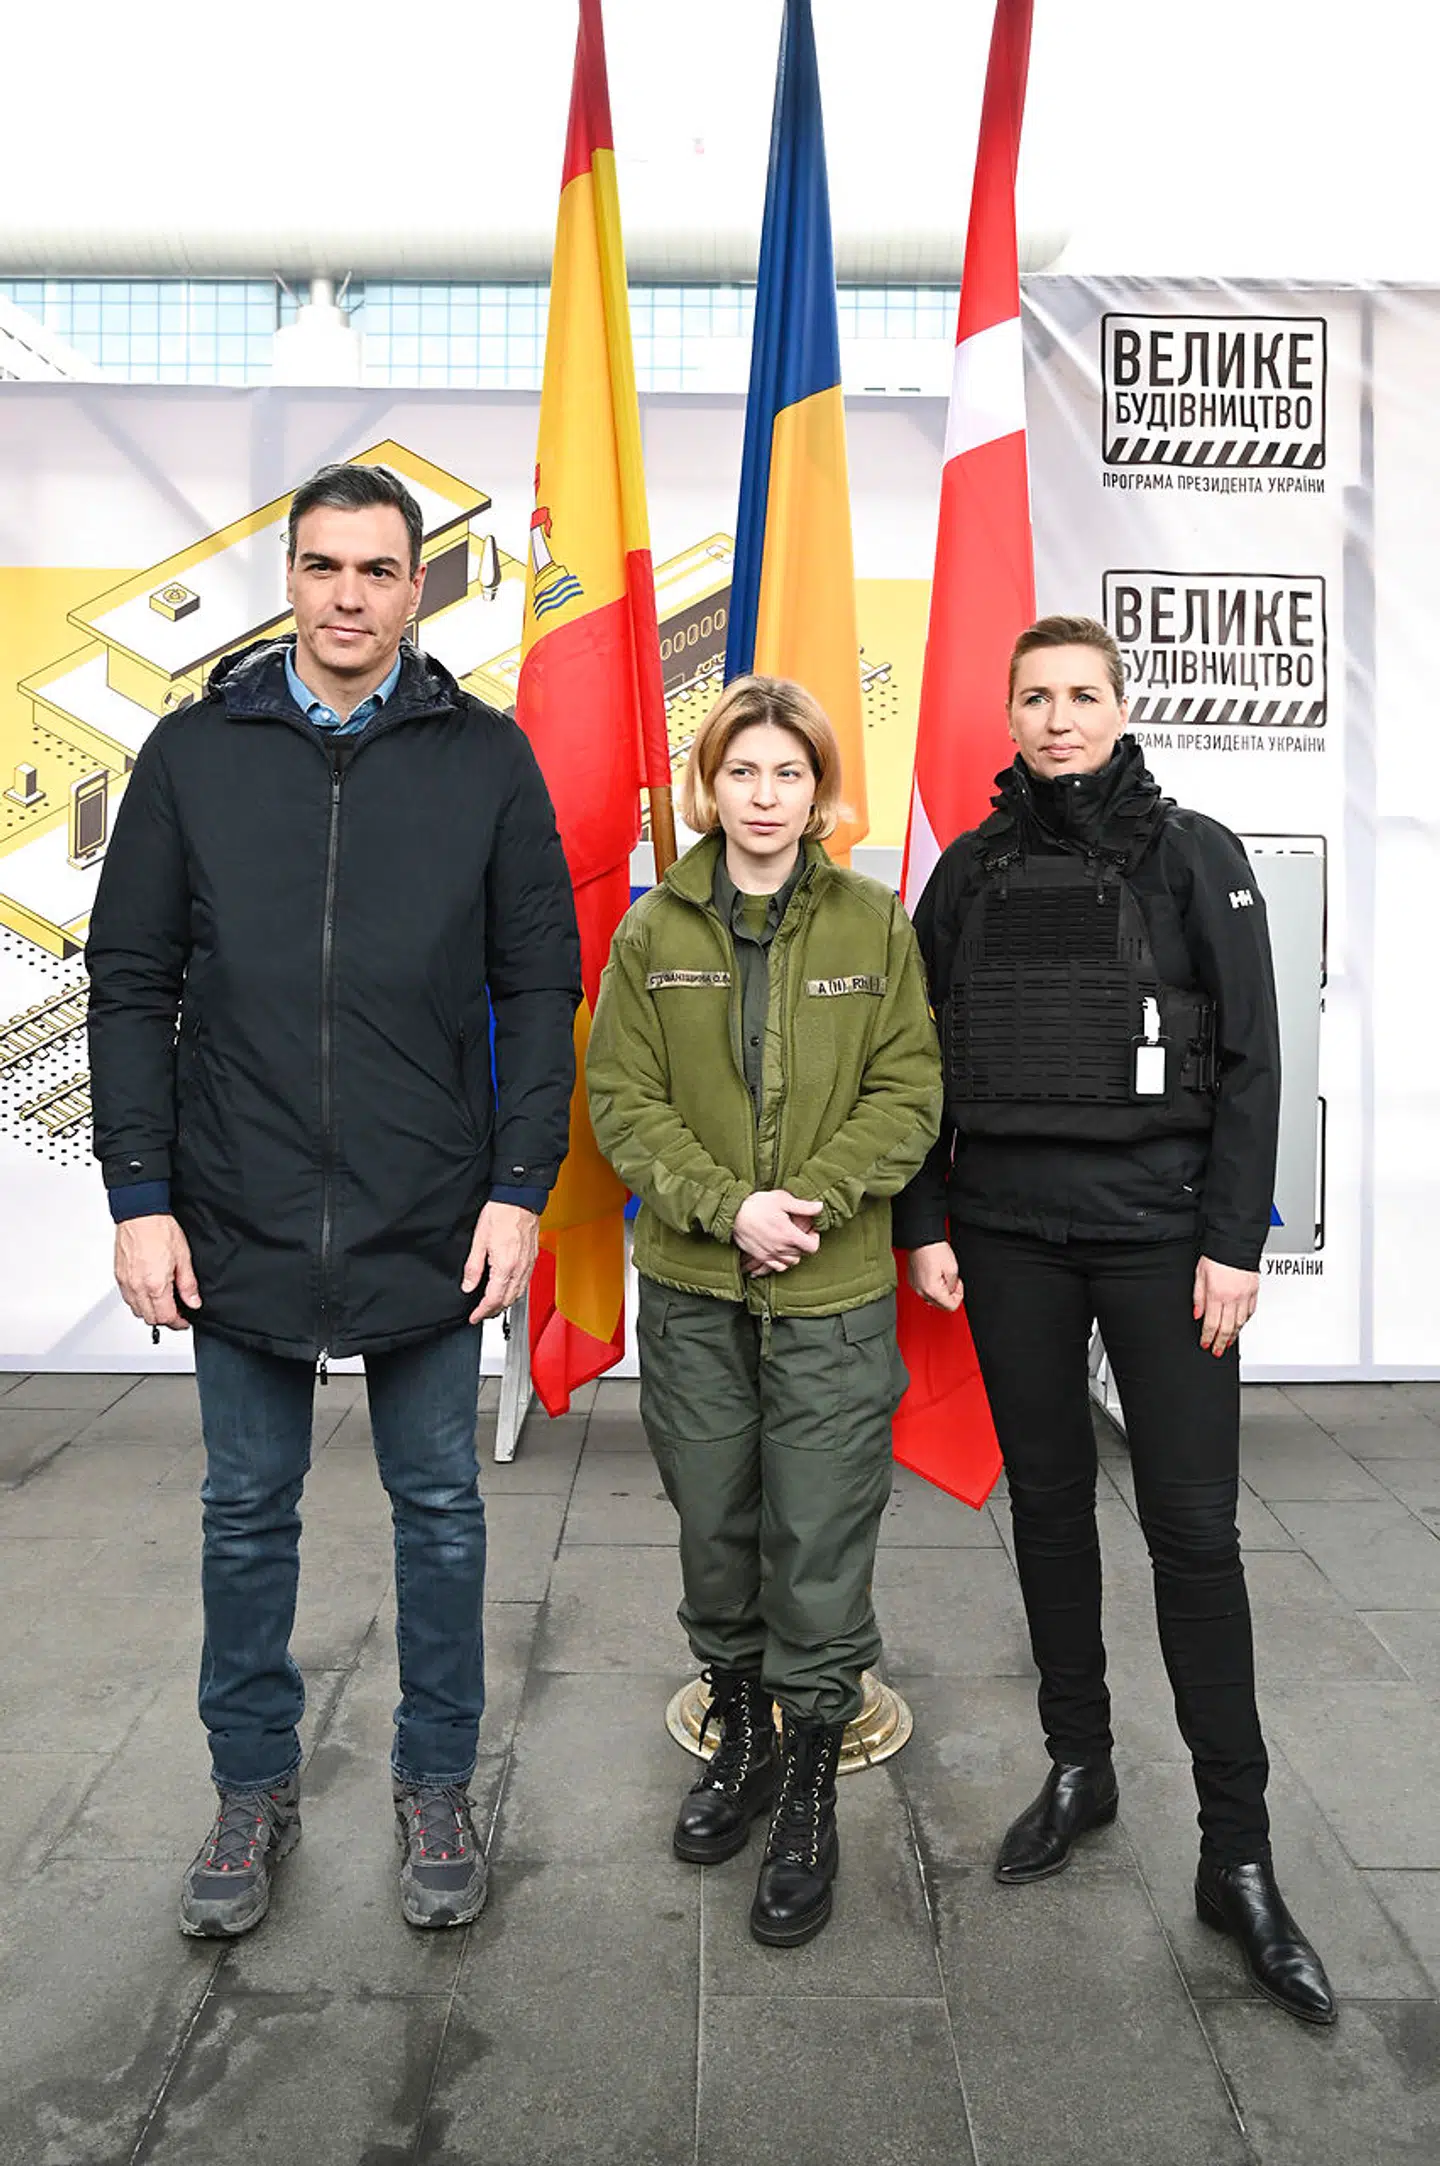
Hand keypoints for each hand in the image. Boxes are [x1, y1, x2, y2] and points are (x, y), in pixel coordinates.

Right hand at [114, 1214, 200, 1331]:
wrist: (140, 1214)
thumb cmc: (160, 1230)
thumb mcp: (183, 1258)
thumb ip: (188, 1285)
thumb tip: (193, 1302)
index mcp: (155, 1285)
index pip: (165, 1317)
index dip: (178, 1323)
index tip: (185, 1320)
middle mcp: (137, 1287)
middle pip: (150, 1319)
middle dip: (165, 1319)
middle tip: (177, 1313)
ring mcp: (126, 1282)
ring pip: (137, 1310)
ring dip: (150, 1311)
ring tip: (163, 1302)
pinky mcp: (119, 1276)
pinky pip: (128, 1298)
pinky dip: (139, 1301)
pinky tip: (148, 1292)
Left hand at [463, 1201, 540, 1322]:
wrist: (519, 1198)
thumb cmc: (501, 1213)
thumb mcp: (479, 1240)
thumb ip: (473, 1266)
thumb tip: (468, 1285)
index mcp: (505, 1265)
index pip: (493, 1299)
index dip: (482, 1311)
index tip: (474, 1317)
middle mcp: (519, 1268)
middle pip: (507, 1301)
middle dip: (493, 1311)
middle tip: (480, 1314)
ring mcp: (528, 1264)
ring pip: (518, 1294)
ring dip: (505, 1303)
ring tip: (492, 1305)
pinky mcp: (532, 1258)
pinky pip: (524, 1283)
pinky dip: (514, 1292)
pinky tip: (507, 1289)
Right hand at [732, 1190, 821, 1273]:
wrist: (732, 1213)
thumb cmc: (756, 1204)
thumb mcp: (782, 1200)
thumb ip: (803, 1206)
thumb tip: (820, 1207)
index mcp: (789, 1235)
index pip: (812, 1247)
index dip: (814, 1238)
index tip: (810, 1230)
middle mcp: (780, 1248)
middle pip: (802, 1254)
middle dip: (803, 1243)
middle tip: (798, 1231)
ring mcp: (770, 1254)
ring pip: (791, 1262)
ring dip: (793, 1253)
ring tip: (789, 1240)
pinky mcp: (760, 1257)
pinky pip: (777, 1267)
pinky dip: (782, 1261)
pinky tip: (779, 1249)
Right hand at [907, 1242, 963, 1312]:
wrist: (922, 1239)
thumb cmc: (935, 1250)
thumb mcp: (953, 1269)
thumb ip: (953, 1286)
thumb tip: (951, 1292)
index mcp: (931, 1290)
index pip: (950, 1306)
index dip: (958, 1296)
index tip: (958, 1284)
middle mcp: (921, 1291)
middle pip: (940, 1305)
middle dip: (949, 1294)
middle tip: (952, 1280)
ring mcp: (915, 1286)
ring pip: (933, 1298)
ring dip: (941, 1291)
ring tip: (943, 1276)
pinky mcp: (913, 1281)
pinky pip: (925, 1290)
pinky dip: (933, 1286)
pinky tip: (935, 1274)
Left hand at [1192, 1255, 1258, 1356]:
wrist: (1235, 1243)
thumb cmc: (1216, 1256)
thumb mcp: (1199, 1275)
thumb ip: (1198, 1297)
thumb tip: (1197, 1314)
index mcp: (1216, 1295)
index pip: (1211, 1323)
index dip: (1208, 1337)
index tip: (1205, 1344)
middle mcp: (1232, 1298)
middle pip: (1227, 1328)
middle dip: (1221, 1342)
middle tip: (1216, 1350)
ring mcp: (1244, 1296)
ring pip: (1240, 1323)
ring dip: (1234, 1335)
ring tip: (1227, 1342)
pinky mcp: (1253, 1292)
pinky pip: (1250, 1312)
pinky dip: (1244, 1322)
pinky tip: (1240, 1326)